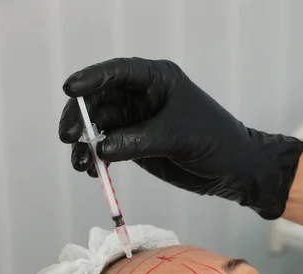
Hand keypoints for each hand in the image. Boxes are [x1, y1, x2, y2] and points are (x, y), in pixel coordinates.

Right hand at [59, 57, 302, 219]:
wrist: (234, 170)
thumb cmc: (214, 141)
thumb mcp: (176, 136)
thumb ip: (137, 141)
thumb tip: (100, 148)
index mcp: (156, 80)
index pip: (117, 73)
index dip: (91, 79)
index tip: (69, 90)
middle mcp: (142, 97)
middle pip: (100, 101)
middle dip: (80, 118)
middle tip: (68, 138)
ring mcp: (137, 122)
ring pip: (100, 128)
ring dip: (86, 144)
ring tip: (82, 164)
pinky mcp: (136, 146)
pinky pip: (109, 148)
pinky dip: (97, 159)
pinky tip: (92, 171)